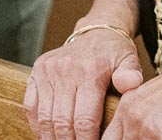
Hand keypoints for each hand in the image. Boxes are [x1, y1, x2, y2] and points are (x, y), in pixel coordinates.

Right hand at [25, 24, 143, 139]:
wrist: (95, 31)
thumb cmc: (114, 51)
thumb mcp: (128, 59)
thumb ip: (130, 75)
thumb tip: (131, 84)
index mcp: (89, 72)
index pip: (85, 120)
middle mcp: (65, 70)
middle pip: (62, 122)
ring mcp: (48, 71)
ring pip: (45, 117)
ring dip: (51, 138)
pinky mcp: (37, 71)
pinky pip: (30, 105)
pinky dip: (36, 124)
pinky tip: (44, 136)